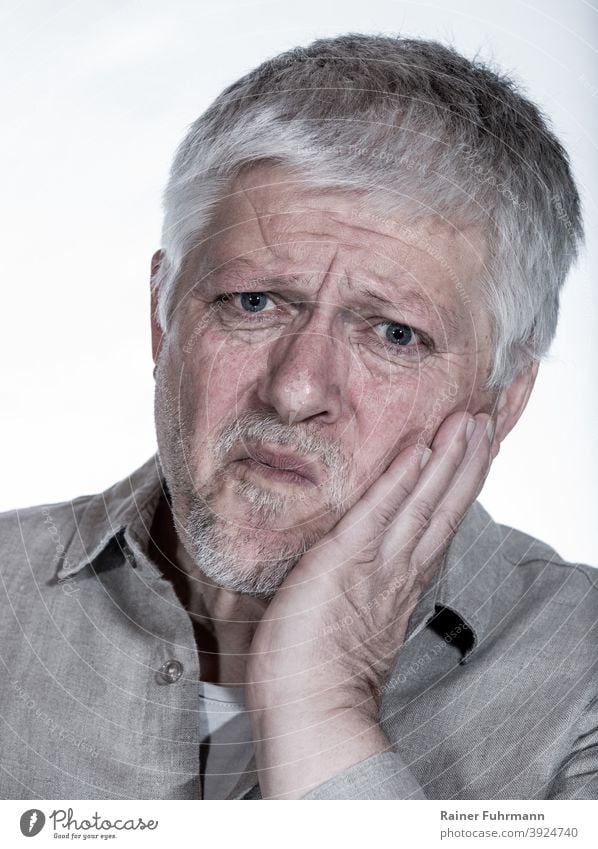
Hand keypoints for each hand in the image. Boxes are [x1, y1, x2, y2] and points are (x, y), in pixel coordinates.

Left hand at [246, 410, 494, 797]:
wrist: (309, 713)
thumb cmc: (316, 674)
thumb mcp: (348, 624)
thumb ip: (358, 592)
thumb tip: (350, 571)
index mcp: (397, 584)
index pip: (435, 525)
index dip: (455, 489)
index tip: (473, 456)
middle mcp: (397, 571)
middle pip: (443, 507)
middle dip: (467, 464)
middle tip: (486, 423)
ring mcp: (375, 565)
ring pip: (423, 503)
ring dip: (448, 460)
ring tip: (470, 423)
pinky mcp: (343, 560)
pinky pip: (378, 512)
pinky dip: (400, 481)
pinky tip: (420, 451)